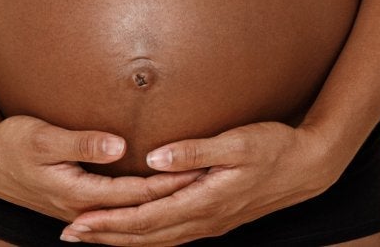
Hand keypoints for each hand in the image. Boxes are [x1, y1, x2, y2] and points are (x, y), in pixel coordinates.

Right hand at [0, 115, 204, 224]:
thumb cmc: (12, 143)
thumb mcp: (42, 138)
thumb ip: (81, 143)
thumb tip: (118, 147)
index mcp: (78, 193)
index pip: (134, 193)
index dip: (167, 183)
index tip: (197, 172)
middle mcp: (83, 207)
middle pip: (138, 208)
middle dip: (174, 196)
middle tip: (211, 181)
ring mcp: (81, 208)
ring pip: (130, 214)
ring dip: (161, 204)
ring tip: (196, 191)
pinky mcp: (79, 202)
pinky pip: (119, 210)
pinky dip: (142, 207)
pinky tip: (160, 202)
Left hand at [57, 120, 341, 244]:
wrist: (309, 167)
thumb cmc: (275, 147)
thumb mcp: (238, 142)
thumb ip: (195, 151)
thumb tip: (153, 158)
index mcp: (204, 201)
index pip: (145, 217)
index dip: (109, 221)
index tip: (78, 219)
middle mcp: (204, 220)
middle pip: (145, 236)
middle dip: (106, 235)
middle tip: (70, 233)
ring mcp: (210, 223)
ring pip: (157, 240)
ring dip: (122, 239)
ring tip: (92, 236)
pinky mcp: (216, 218)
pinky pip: (172, 235)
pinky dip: (147, 237)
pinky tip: (136, 234)